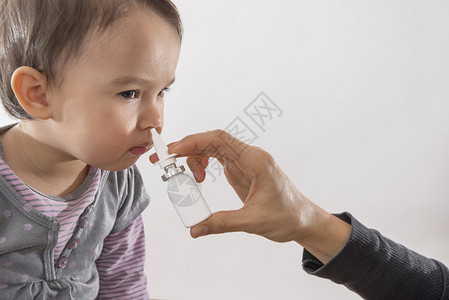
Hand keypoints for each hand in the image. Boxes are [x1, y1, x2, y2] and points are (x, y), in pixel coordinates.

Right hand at [149, 130, 350, 262]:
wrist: (303, 220)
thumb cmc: (288, 216)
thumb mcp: (254, 221)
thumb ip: (223, 223)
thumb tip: (195, 228)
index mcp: (256, 160)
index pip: (220, 140)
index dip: (194, 142)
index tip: (173, 151)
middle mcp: (250, 156)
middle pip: (212, 141)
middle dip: (186, 147)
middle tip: (164, 160)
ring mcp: (245, 162)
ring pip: (212, 148)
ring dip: (193, 157)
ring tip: (181, 176)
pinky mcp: (242, 170)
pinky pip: (217, 159)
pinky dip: (202, 164)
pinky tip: (198, 178)